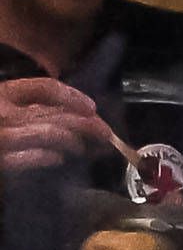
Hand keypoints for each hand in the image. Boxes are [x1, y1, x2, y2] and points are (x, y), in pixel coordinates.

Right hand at [0, 77, 124, 189]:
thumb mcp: (6, 107)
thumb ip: (32, 105)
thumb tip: (80, 111)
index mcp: (2, 93)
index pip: (44, 87)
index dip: (72, 96)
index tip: (92, 108)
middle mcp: (3, 112)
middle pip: (55, 113)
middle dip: (87, 124)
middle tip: (105, 134)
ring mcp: (2, 137)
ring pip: (52, 134)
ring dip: (75, 142)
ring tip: (82, 149)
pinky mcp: (1, 162)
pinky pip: (36, 156)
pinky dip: (52, 157)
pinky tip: (58, 158)